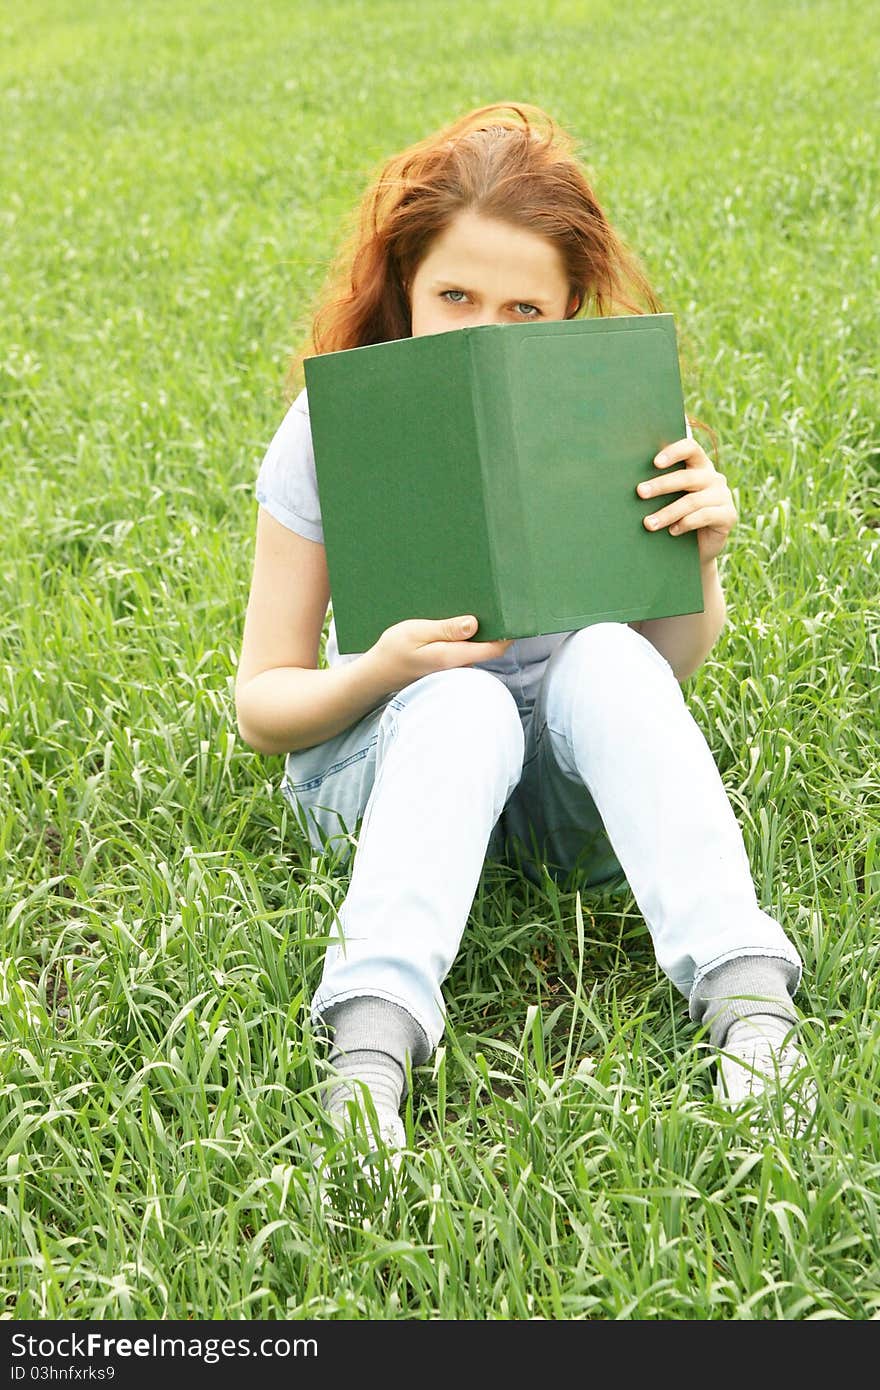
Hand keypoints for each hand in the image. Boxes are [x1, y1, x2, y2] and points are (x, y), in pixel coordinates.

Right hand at [368, 615, 512, 688]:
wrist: (378, 674)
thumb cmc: (393, 651)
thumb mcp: (416, 632)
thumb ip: (446, 629)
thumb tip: (475, 623)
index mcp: (453, 656)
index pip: (494, 648)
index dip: (508, 631)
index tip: (514, 612)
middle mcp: (459, 665)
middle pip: (489, 647)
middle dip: (495, 626)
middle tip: (496, 601)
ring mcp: (455, 668)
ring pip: (478, 647)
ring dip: (480, 630)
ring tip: (478, 606)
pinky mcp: (449, 666)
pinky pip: (467, 650)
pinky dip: (468, 636)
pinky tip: (460, 622)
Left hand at [637, 438, 736, 563]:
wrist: (697, 550)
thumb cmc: (676, 519)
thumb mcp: (668, 500)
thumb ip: (659, 488)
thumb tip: (630, 482)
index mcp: (699, 466)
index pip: (691, 448)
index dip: (674, 452)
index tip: (654, 463)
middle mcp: (714, 478)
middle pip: (687, 477)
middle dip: (661, 485)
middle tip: (640, 493)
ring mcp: (724, 496)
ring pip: (692, 501)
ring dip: (667, 513)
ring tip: (648, 524)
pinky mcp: (729, 515)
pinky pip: (705, 516)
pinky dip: (686, 524)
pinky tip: (672, 531)